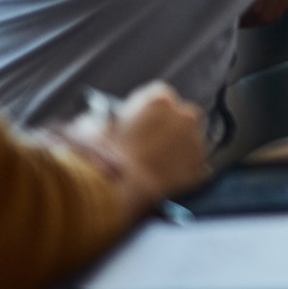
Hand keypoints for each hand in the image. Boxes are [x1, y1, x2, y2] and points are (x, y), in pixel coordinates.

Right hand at [65, 83, 209, 216]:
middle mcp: (185, 116)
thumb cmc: (97, 156)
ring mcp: (196, 142)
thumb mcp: (87, 126)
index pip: (158, 96)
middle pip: (180, 116)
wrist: (115, 192)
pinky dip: (180, 172)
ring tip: (153, 167)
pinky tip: (162, 181)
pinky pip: (191, 167)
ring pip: (188, 141)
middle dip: (167, 128)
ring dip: (176, 149)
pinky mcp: (199, 169)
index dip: (146, 110)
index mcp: (159, 99)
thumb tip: (102, 123)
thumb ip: (103, 119)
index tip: (136, 123)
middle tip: (147, 146)